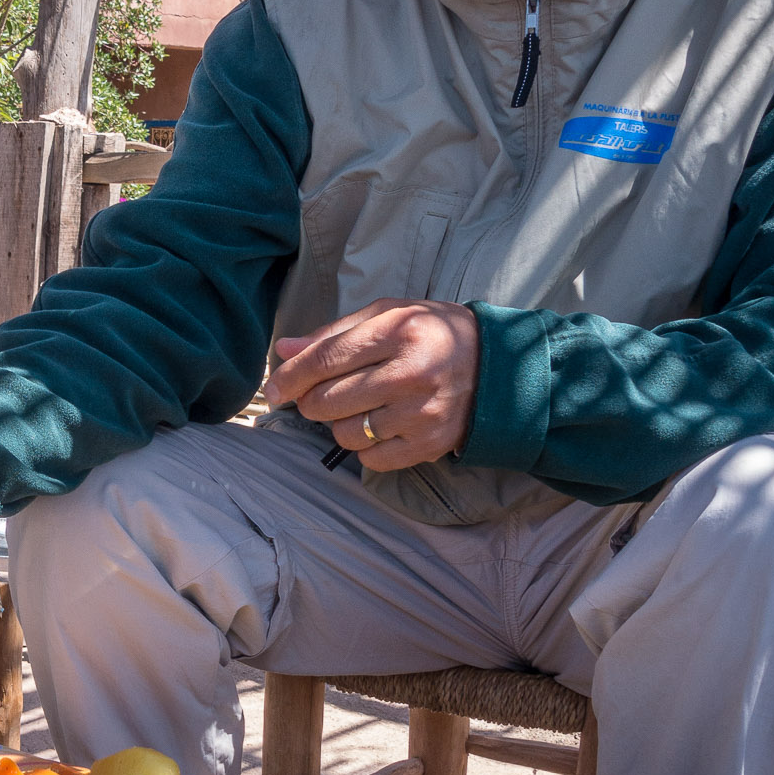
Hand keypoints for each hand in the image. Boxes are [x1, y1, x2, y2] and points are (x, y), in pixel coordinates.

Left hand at [263, 298, 480, 469]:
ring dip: (338, 424)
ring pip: (344, 433)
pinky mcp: (428, 445)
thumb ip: (333, 333)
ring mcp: (420, 414)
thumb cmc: (433, 334)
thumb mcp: (389, 316)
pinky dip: (364, 446)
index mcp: (398, 332)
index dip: (290, 377)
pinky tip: (379, 426)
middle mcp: (410, 374)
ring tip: (358, 407)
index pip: (324, 360)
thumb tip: (283, 350)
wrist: (499, 368)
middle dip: (311, 400)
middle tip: (321, 395)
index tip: (274, 388)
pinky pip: (370, 458)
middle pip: (327, 400)